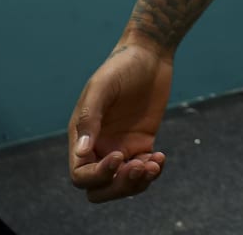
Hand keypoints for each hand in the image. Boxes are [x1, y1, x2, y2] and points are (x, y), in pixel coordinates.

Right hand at [67, 43, 172, 202]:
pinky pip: (143, 172)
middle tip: (139, 167)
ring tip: (154, 164)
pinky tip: (160, 158)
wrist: (149, 55)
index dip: (98, 175)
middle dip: (119, 186)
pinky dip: (152, 172)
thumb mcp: (102, 88)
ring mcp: (121, 147)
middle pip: (100, 188)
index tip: (119, 155)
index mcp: (82, 136)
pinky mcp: (141, 145)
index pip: (81, 175)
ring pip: (122, 185)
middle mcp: (99, 146)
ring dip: (138, 183)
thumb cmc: (120, 67)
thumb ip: (89, 119)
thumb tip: (82, 153)